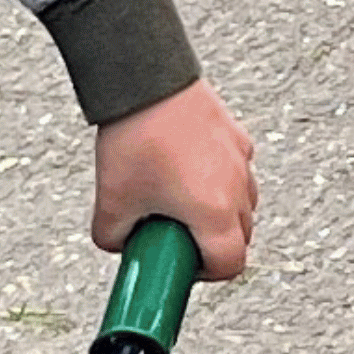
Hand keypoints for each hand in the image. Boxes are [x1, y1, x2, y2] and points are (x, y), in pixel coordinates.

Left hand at [92, 79, 258, 283]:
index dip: (205, 273)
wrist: (146, 80)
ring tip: (177, 197)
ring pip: (242, 205)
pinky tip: (182, 166)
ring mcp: (240, 161)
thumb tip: (121, 245)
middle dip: (209, 243)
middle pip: (240, 236)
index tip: (182, 263)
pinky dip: (217, 180)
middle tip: (173, 231)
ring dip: (217, 212)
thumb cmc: (135, 138)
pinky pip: (235, 172)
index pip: (230, 265)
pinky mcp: (236, 136)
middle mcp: (237, 189)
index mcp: (214, 213)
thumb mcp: (111, 201)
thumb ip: (114, 237)